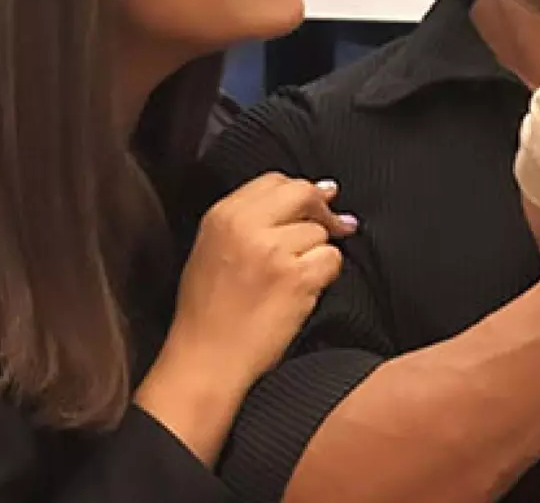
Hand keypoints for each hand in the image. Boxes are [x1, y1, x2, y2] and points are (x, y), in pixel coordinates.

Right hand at [136, 173, 354, 461]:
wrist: (206, 360)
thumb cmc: (209, 312)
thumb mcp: (212, 250)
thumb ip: (251, 220)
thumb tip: (313, 193)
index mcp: (222, 215)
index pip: (274, 180)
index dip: (301, 191)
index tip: (317, 202)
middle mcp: (246, 225)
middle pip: (303, 193)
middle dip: (321, 210)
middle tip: (333, 227)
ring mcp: (272, 250)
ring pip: (320, 231)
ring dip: (318, 253)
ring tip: (295, 280)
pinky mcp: (295, 277)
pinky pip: (332, 260)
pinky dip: (326, 276)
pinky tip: (304, 293)